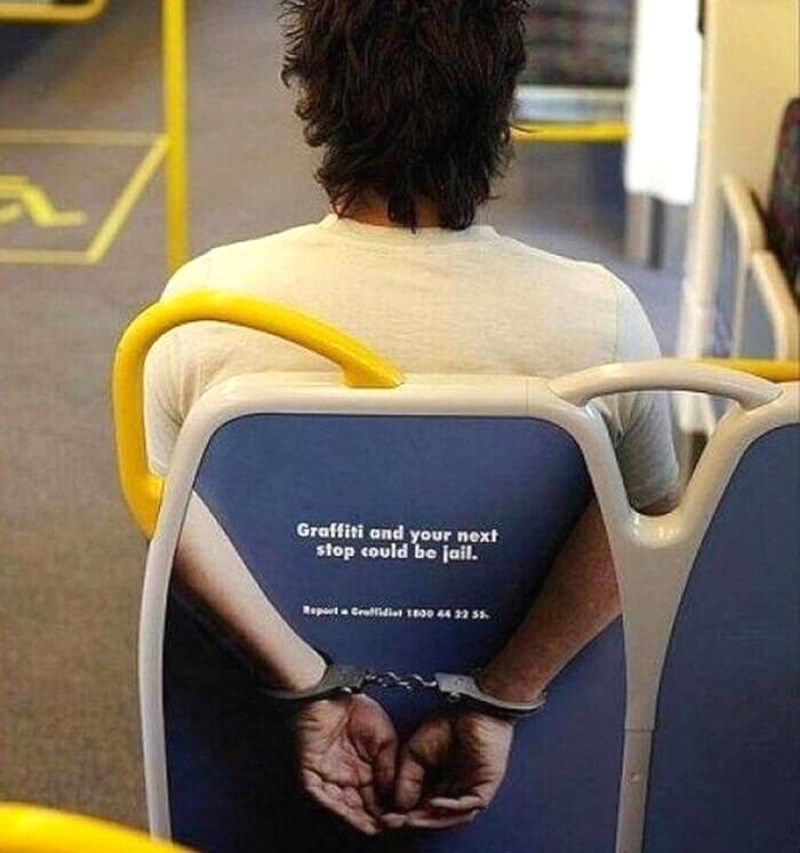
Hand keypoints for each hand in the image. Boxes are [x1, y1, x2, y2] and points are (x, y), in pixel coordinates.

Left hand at [294, 694, 397, 834]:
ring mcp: (330, 778)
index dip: (390, 809)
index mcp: (367, 770)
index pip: (379, 798)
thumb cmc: (356, 709)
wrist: (331, 694)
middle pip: (362, 808)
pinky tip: (351, 814)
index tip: (400, 817)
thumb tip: (397, 793)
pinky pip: (323, 797)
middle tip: (390, 824)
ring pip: (344, 808)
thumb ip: (390, 767)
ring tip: (374, 825)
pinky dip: (337, 808)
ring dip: (358, 819)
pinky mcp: (311, 775)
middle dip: (376, 819)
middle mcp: (349, 778)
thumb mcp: (385, 738)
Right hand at [383, 709, 513, 829]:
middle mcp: (455, 790)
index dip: (405, 812)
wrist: (472, 708)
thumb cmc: (448, 723)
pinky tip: (433, 804)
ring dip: (430, 819)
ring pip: (450, 815)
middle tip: (396, 822)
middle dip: (415, 819)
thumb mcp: (415, 750)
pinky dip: (450, 807)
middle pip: (434, 815)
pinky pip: (467, 805)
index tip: (387, 816)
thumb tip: (400, 803)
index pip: (422, 805)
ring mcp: (471, 791)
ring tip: (411, 818)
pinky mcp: (485, 788)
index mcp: (440, 782)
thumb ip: (407, 776)